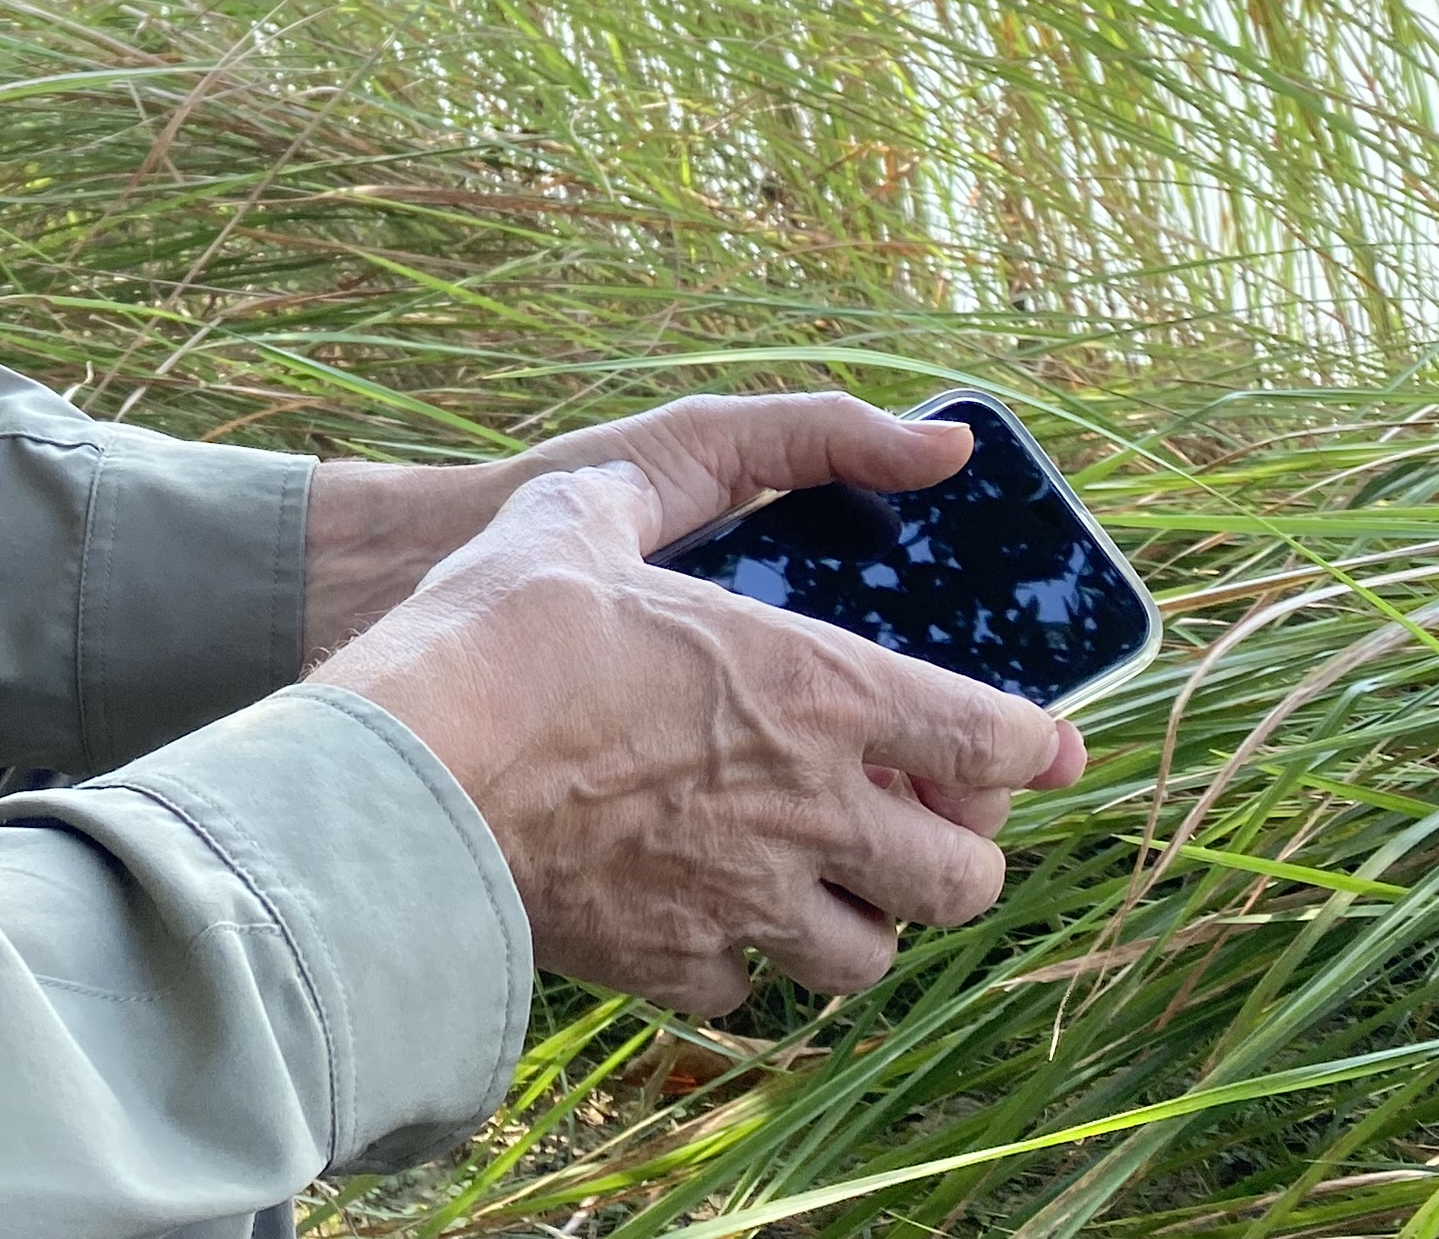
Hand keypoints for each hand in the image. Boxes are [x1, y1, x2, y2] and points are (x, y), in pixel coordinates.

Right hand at [306, 410, 1085, 1011]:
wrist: (403, 772)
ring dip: (863, 917)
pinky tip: (709, 909)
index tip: (1036, 742)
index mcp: (814, 688)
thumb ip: (722, 462)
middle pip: (966, 880)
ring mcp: (741, 899)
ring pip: (871, 958)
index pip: (996, 740)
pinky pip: (751, 990)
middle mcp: (806, 809)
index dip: (1034, 745)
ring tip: (823, 877)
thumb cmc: (495, 625)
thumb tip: (866, 447)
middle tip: (920, 818)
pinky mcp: (669, 963)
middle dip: (963, 852)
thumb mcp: (593, 502)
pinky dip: (747, 959)